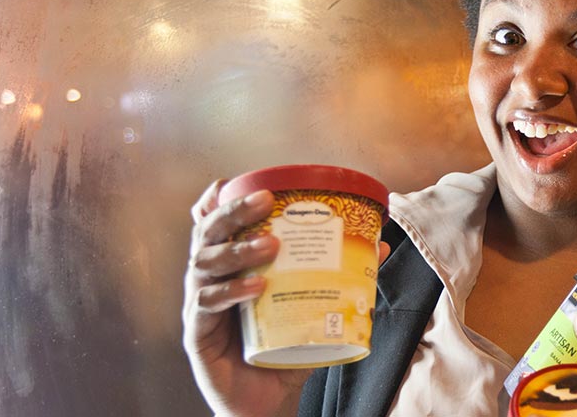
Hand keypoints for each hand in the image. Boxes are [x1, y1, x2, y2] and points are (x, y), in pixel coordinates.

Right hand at [182, 180, 391, 416]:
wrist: (265, 401)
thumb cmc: (283, 349)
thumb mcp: (311, 306)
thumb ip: (340, 276)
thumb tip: (379, 248)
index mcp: (228, 264)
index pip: (212, 221)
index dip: (220, 199)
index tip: (242, 182)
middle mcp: (207, 277)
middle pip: (207, 232)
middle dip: (235, 212)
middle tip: (267, 201)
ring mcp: (198, 305)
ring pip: (204, 263)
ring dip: (238, 250)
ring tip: (271, 246)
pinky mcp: (197, 333)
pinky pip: (207, 304)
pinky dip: (231, 292)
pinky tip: (256, 287)